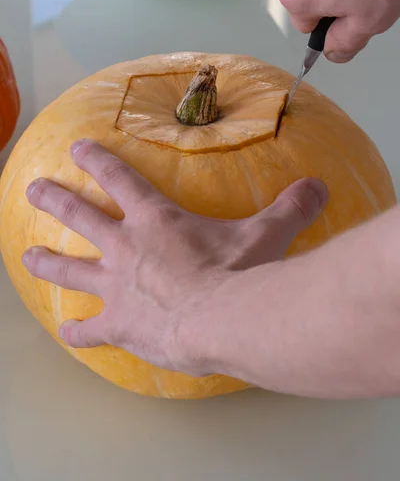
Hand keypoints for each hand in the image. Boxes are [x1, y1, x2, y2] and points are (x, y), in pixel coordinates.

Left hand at [22, 139, 327, 376]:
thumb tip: (318, 186)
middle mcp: (126, 248)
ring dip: (48, 261)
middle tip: (33, 189)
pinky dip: (78, 333)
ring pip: (70, 270)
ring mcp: (117, 288)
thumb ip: (291, 207)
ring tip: (27, 255)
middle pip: (80, 216)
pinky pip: (90, 330)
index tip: (76, 148)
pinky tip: (68, 335)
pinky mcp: (119, 326)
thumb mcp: (269, 233)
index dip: (97, 160)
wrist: (223, 320)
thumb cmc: (241, 272)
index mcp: (156, 220)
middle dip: (55, 200)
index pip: (119, 178)